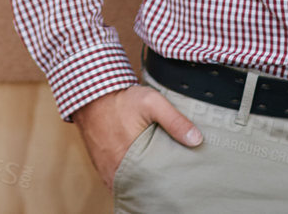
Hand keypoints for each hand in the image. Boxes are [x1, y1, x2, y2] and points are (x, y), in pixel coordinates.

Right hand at [72, 85, 204, 190]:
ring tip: (157, 182)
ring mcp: (107, 171)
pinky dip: (128, 182)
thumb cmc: (121, 100)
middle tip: (170, 185)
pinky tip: (140, 178)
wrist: (92, 96)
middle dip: (154, 189)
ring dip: (140, 186)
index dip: (166, 186)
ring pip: (128, 188)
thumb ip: (174, 120)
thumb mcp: (151, 102)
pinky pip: (117, 184)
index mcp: (130, 158)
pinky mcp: (102, 168)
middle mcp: (116, 169)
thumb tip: (196, 139)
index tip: (177, 182)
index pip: (152, 185)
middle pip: (140, 190)